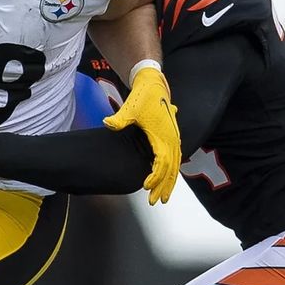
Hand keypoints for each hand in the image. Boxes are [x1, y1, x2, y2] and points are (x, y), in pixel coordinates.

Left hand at [104, 66, 179, 203]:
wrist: (154, 84)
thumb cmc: (144, 96)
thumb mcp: (131, 107)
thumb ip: (121, 118)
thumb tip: (108, 123)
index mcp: (163, 134)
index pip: (162, 162)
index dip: (155, 176)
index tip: (146, 186)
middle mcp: (172, 138)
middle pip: (171, 169)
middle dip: (164, 186)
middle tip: (156, 201)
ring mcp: (174, 137)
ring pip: (176, 166)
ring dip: (170, 182)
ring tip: (163, 197)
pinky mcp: (172, 136)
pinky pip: (175, 159)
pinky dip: (172, 172)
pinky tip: (168, 181)